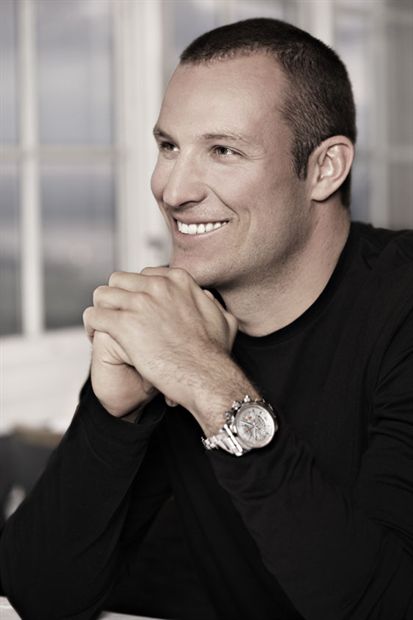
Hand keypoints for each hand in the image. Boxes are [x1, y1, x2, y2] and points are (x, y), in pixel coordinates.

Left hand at [83, 267, 238, 426]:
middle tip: (116, 319)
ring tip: (103, 329)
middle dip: (116, 300)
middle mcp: (157, 286)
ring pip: (102, 294)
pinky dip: (92, 327)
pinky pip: (94, 316)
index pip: (143, 275)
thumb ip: (210, 303)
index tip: (135, 310)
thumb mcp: (223, 319)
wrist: (207, 376)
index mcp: (178, 280)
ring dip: (101, 311)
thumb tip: (204, 297)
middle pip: (119, 280)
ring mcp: (140, 303)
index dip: (136, 294)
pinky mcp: (125, 325)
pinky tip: (97, 338)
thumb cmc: (215, 355)